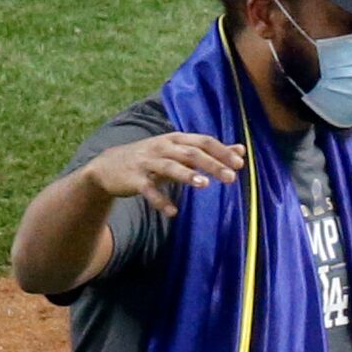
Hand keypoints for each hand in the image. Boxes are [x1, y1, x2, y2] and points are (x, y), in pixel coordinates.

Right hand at [85, 133, 244, 218]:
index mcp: (176, 139)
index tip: (240, 164)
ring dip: (187, 175)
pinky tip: (172, 212)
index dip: (221, 151)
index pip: (203, 141)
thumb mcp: (180, 152)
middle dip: (211, 164)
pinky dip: (160, 200)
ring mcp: (148, 162)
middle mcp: (163, 147)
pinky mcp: (135, 179)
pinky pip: (149, 190)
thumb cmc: (153, 159)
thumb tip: (241, 150)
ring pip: (170, 167)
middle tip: (231, 178)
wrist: (110, 166)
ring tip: (204, 185)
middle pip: (190, 153)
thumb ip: (209, 152)